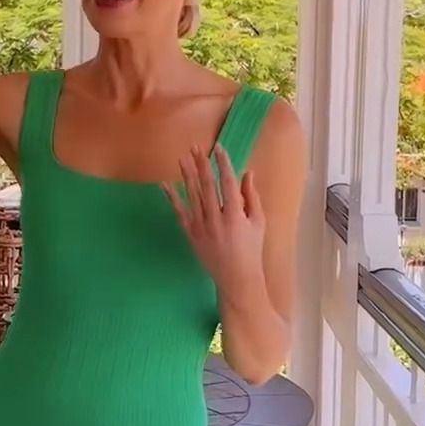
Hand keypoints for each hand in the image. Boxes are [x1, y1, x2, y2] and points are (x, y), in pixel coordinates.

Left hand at [164, 144, 265, 300]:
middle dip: (201, 165)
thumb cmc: (251, 249)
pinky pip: (180, 213)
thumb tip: (247, 173)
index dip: (223, 165)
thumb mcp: (258, 222)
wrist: (236, 277)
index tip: (218, 149)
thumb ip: (251, 197)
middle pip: (207, 186)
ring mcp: (201, 227)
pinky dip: (172, 198)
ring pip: (192, 196)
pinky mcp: (191, 235)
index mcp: (236, 215)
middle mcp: (216, 219)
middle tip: (196, 148)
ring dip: (187, 176)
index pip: (228, 183)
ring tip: (183, 159)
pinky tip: (166, 185)